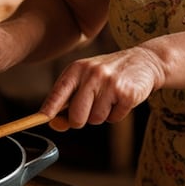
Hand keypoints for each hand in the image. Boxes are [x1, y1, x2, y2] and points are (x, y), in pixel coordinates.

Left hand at [40, 47, 165, 130]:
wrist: (143, 60)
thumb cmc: (108, 74)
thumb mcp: (86, 79)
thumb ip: (69, 100)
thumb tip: (56, 124)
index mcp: (77, 69)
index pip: (59, 92)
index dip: (49, 109)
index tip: (41, 118)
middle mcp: (92, 74)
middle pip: (77, 116)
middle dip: (81, 120)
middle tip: (91, 108)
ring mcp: (110, 83)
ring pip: (96, 120)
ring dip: (102, 114)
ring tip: (110, 98)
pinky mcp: (127, 93)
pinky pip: (114, 118)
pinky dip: (117, 114)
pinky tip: (121, 99)